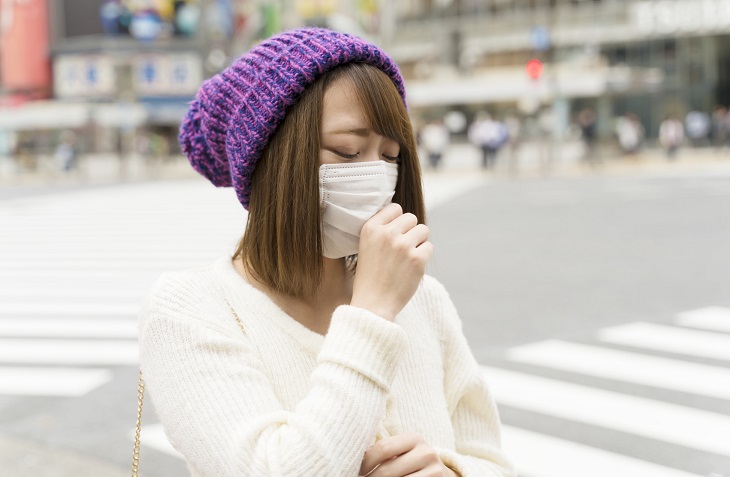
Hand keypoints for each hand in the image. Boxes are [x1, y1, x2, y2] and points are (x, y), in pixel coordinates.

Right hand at [351, 203, 432, 320]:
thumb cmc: (371, 276)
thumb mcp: (367, 246)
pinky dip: (423, 257)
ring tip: (407, 258)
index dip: (398, 221)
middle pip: (411, 218)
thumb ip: (383, 230)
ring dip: (419, 242)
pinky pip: (429, 247)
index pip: (395, 208)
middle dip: (410, 231)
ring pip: (423, 230)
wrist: (373, 304)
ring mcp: (403, 246)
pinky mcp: (417, 259)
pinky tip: (411, 268)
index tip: (394, 235)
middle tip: (402, 250)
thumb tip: (406, 217)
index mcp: (370, 228)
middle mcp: (386, 234)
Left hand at [359, 433, 456, 476]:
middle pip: (387, 470)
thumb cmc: (412, 461)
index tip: (358, 470)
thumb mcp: (403, 451)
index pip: (383, 448)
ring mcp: (434, 472)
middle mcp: (426, 453)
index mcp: (415, 438)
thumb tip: (356, 459)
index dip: (366, 462)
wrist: (440, 474)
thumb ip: (384, 450)